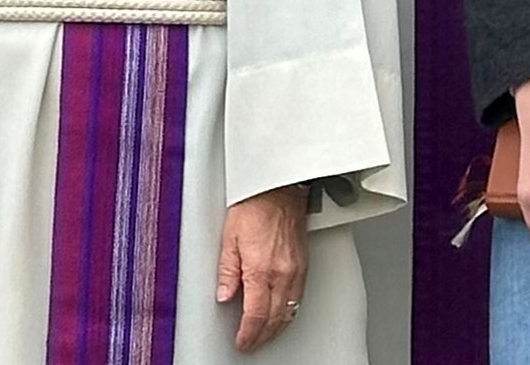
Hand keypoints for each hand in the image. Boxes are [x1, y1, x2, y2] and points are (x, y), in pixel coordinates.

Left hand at [217, 185, 308, 350]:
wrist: (278, 187)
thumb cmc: (254, 205)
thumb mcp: (229, 237)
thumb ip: (227, 271)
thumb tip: (225, 295)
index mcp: (261, 269)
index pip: (256, 314)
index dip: (248, 334)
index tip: (242, 341)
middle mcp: (282, 273)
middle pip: (274, 318)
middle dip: (262, 336)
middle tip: (251, 342)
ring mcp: (296, 270)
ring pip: (289, 311)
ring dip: (277, 328)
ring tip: (264, 335)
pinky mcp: (304, 265)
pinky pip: (298, 298)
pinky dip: (289, 312)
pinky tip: (281, 314)